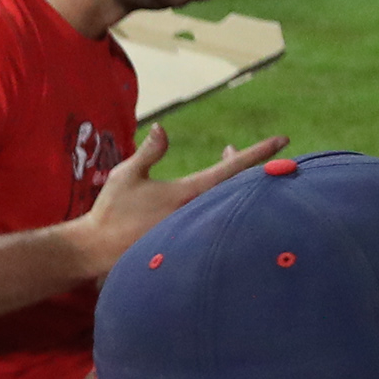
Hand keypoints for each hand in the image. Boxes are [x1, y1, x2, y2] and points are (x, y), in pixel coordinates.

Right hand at [68, 123, 285, 270]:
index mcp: (187, 192)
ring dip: (227, 182)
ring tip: (221, 161)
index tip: (282, 140)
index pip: (232, 168)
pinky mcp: (188, 241)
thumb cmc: (110, 212)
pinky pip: (214, 217)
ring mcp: (194, 229)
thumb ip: (149, 151)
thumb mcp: (125, 175)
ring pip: (225, 201)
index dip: (259, 152)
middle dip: (240, 164)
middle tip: (231, 148)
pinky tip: (209, 194)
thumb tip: (163, 128)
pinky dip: (217, 199)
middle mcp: (196, 212)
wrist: (96, 250)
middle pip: (235, 185)